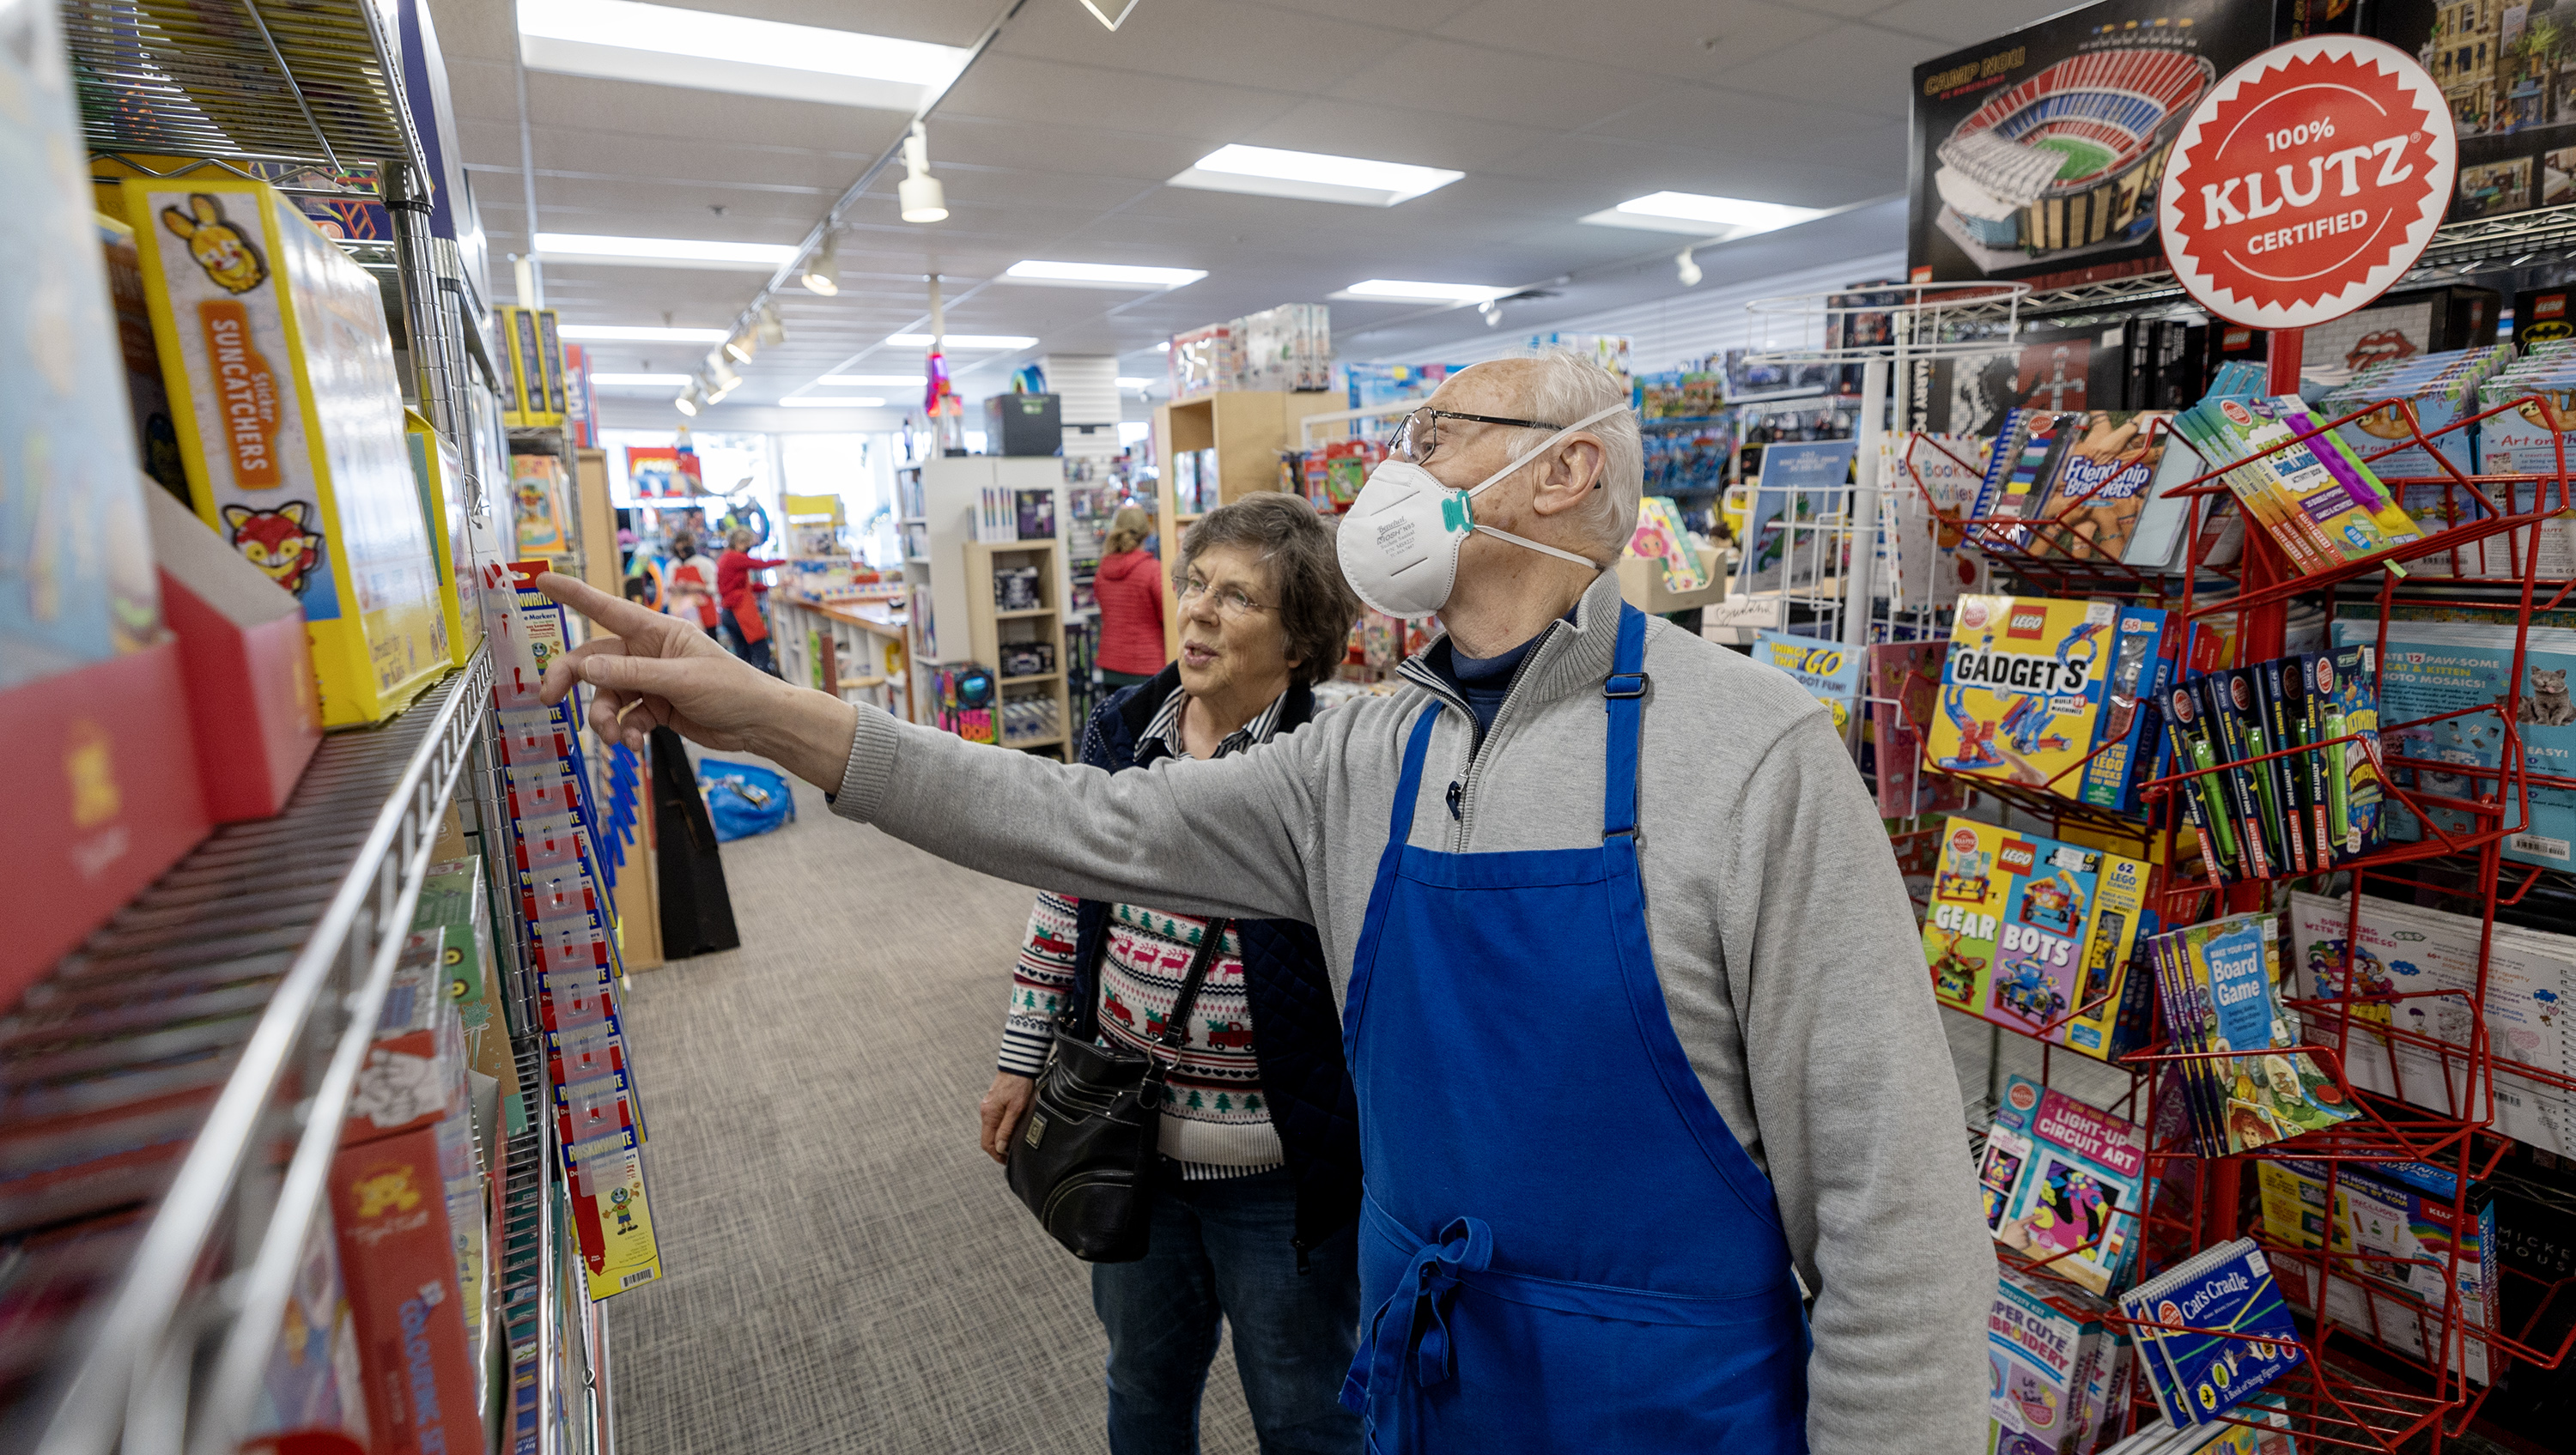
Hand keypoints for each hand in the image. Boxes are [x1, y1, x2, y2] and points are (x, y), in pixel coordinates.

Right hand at [534, 572, 857, 789]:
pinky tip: (635, 744)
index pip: (607, 609)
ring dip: (604, 717)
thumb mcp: (680, 679)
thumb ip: (632, 674)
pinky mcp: (656, 708)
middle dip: (571, 679)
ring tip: (615, 736)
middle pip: (595, 661)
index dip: (574, 595)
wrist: (759, 723)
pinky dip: (627, 731)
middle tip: (548, 698)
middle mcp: (649, 653)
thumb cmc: (731, 688)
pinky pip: (627, 717)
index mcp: (657, 632)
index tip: (543, 581)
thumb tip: (585, 668)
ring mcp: (651, 681)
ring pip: (608, 695)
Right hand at [979, 1071, 1034, 1164]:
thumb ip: (1007, 1129)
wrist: (1019, 1065)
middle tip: (1012, 1156)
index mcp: (989, 1115)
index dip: (996, 1155)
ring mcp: (988, 1107)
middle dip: (998, 1149)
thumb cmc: (1019, 1085)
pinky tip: (1012, 1131)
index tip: (1008, 1161)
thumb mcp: (1016, 1109)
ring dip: (1000, 1140)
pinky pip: (994, 1122)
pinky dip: (1001, 1130)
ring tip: (1014, 1145)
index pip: (987, 1143)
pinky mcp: (994, 1103)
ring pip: (991, 1130)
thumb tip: (999, 1148)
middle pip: (987, 1138)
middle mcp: (985, 1112)